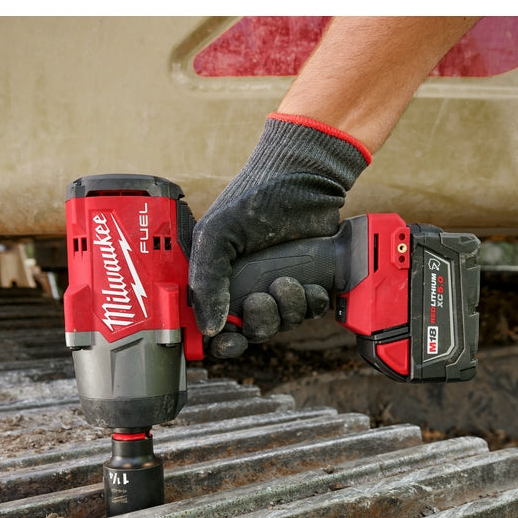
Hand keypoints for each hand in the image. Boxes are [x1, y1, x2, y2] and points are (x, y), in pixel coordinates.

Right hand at [188, 114, 369, 356]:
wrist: (305, 175)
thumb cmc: (255, 198)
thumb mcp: (216, 235)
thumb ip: (206, 281)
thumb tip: (209, 326)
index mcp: (218, 280)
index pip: (214, 328)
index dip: (222, 342)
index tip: (231, 340)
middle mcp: (248, 287)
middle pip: (253, 333)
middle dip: (260, 323)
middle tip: (262, 298)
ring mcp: (278, 286)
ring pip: (284, 323)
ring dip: (288, 309)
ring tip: (288, 281)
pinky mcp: (309, 282)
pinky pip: (311, 310)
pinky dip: (312, 303)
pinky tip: (310, 284)